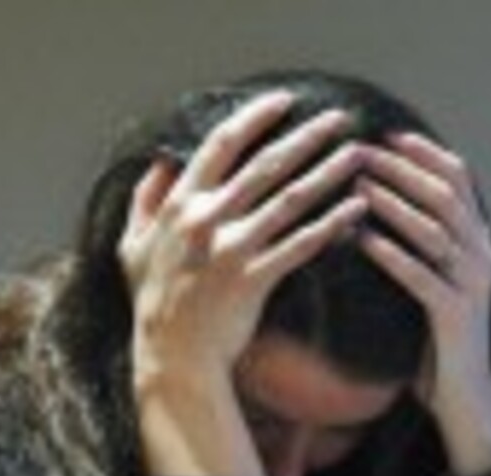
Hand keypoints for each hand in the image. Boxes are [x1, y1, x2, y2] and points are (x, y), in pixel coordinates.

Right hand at [118, 91, 367, 475]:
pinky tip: (356, 210)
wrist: (171, 359)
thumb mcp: (131, 248)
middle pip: (266, 164)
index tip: (284, 101)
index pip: (220, 145)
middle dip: (307, 136)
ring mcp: (232, 249)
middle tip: (340, 117)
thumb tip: (157, 165)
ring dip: (328, 173)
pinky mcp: (255, 279)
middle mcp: (206, 220)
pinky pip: (301, 244)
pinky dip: (330, 224)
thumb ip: (143, 203)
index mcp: (179, 205)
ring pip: (290, 199)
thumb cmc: (153, 304)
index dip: (255, 117)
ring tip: (358, 155)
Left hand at [356, 133, 490, 475]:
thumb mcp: (431, 283)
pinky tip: (363, 240)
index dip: (425, 154)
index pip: (458, 181)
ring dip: (394, 205)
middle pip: (445, 196)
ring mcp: (471, 285)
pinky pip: (422, 276)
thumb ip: (420, 248)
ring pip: (434, 230)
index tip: (389, 133)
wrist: (464, 396)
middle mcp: (481, 256)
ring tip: (358, 186)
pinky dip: (392, 254)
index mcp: (477, 242)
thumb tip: (379, 209)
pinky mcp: (456, 315)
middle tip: (363, 151)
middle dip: (403, 170)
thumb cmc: (437, 340)